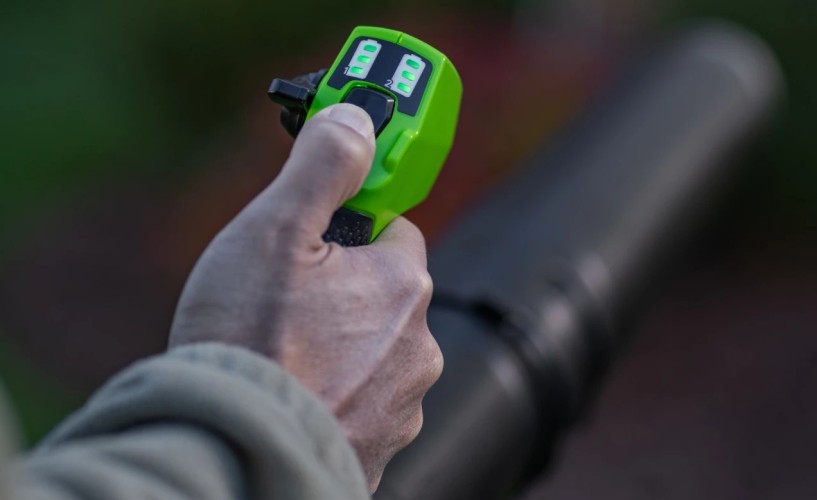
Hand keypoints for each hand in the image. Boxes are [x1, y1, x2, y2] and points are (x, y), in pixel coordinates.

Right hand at [168, 103, 442, 490]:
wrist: (232, 448)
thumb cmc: (249, 339)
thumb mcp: (275, 228)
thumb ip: (324, 166)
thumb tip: (358, 119)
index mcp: (404, 282)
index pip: (394, 231)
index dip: (349, 230)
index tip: (315, 240)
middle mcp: (419, 344)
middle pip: (381, 292)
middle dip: (339, 289)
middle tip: (282, 302)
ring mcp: (403, 401)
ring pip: (372, 349)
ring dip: (337, 345)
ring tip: (281, 353)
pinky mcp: (381, 445)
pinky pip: (360, 399)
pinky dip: (334, 393)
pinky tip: (292, 392)